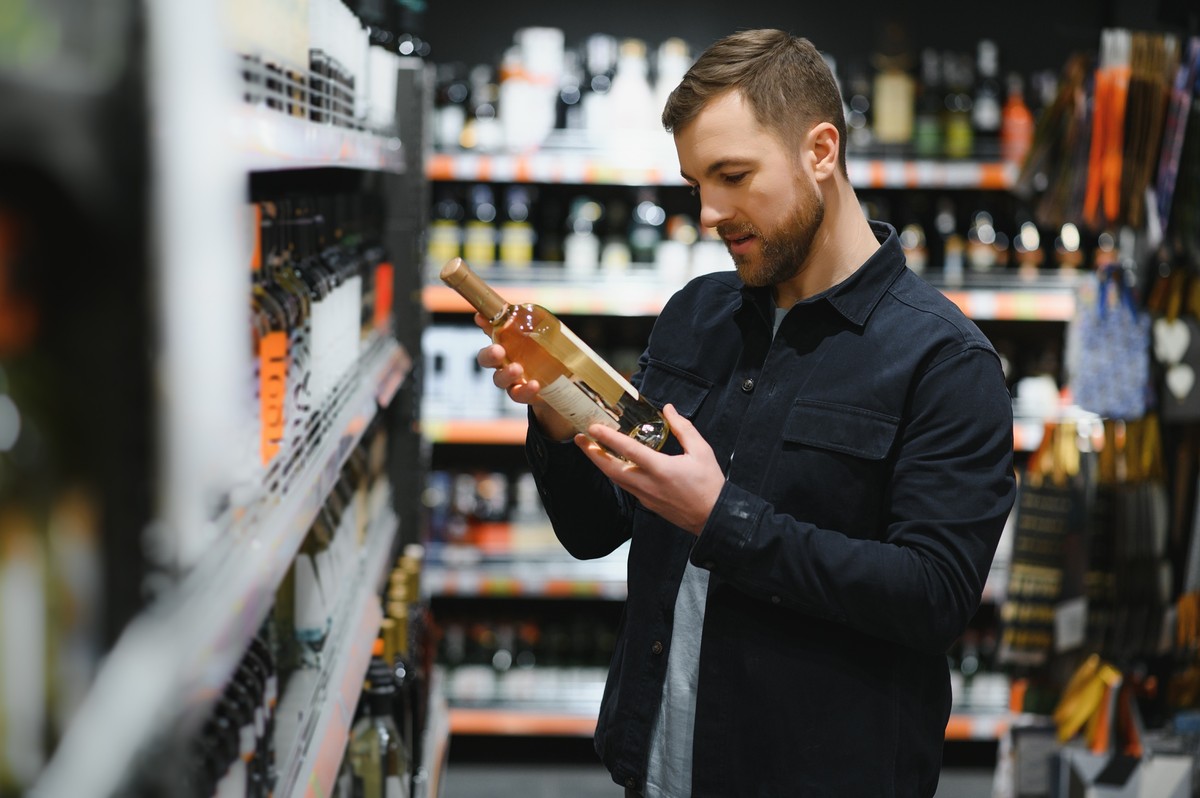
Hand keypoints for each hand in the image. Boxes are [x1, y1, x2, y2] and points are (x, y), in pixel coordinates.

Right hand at [473, 313, 573, 439]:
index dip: (484, 324)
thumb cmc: (541, 353)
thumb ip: (524, 322)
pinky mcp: (523, 394)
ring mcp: (511, 380)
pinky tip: (534, 384)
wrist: (558, 382)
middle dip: (489, 355)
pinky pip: (519, 395)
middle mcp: (502, 363)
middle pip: (486, 359)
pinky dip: (525, 390)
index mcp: (505, 345)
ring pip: (499, 379)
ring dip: (506, 374)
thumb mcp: (537, 335)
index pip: (490, 332)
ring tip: (517, 369)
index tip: (481, 317)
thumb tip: (510, 306)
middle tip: (498, 351)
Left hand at [576, 404, 723, 534]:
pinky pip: (625, 486)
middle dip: (592, 453)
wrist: (713, 517)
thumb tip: (668, 410)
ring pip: (615, 479)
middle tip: (579, 439)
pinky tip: (612, 464)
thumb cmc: (709, 484)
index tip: (593, 428)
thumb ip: (683, 428)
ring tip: (590, 449)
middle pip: (611, 469)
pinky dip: (614, 473)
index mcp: (661, 469)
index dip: (608, 438)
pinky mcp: (646, 504)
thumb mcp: (701, 451)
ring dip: (600, 463)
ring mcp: (645, 496)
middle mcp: (647, 484)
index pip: (628, 451)